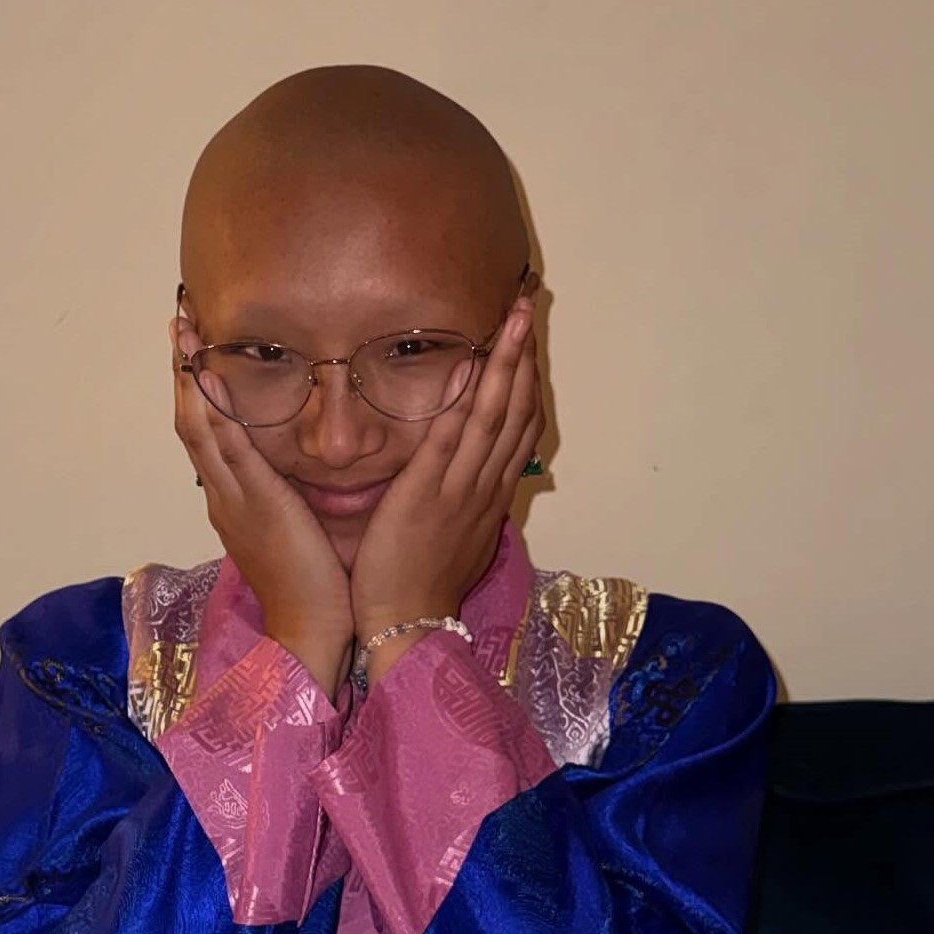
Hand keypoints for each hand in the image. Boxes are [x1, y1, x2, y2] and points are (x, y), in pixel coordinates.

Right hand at [172, 315, 353, 695]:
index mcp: (232, 503)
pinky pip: (226, 446)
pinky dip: (213, 408)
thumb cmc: (313, 590)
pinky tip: (206, 374)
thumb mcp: (293, 533)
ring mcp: (232, 499)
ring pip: (198, 426)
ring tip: (182, 330)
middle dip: (182, 369)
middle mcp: (223, 496)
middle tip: (177, 321)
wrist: (309, 633)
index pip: (207, 434)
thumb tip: (300, 472)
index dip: (197, 390)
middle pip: (190, 421)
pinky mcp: (253, 503)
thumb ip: (288, 499)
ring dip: (188, 375)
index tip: (194, 348)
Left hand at [349, 286, 542, 681]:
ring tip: (514, 318)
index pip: (518, 429)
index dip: (525, 383)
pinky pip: (451, 439)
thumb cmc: (416, 588)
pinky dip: (464, 398)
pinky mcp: (426, 495)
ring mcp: (459, 490)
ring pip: (493, 416)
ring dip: (505, 363)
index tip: (527, 342)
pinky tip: (470, 362)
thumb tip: (464, 479)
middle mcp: (484, 487)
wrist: (406, 627)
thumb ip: (461, 504)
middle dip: (523, 357)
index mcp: (489, 498)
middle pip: (515, 411)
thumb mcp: (454, 542)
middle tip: (526, 306)